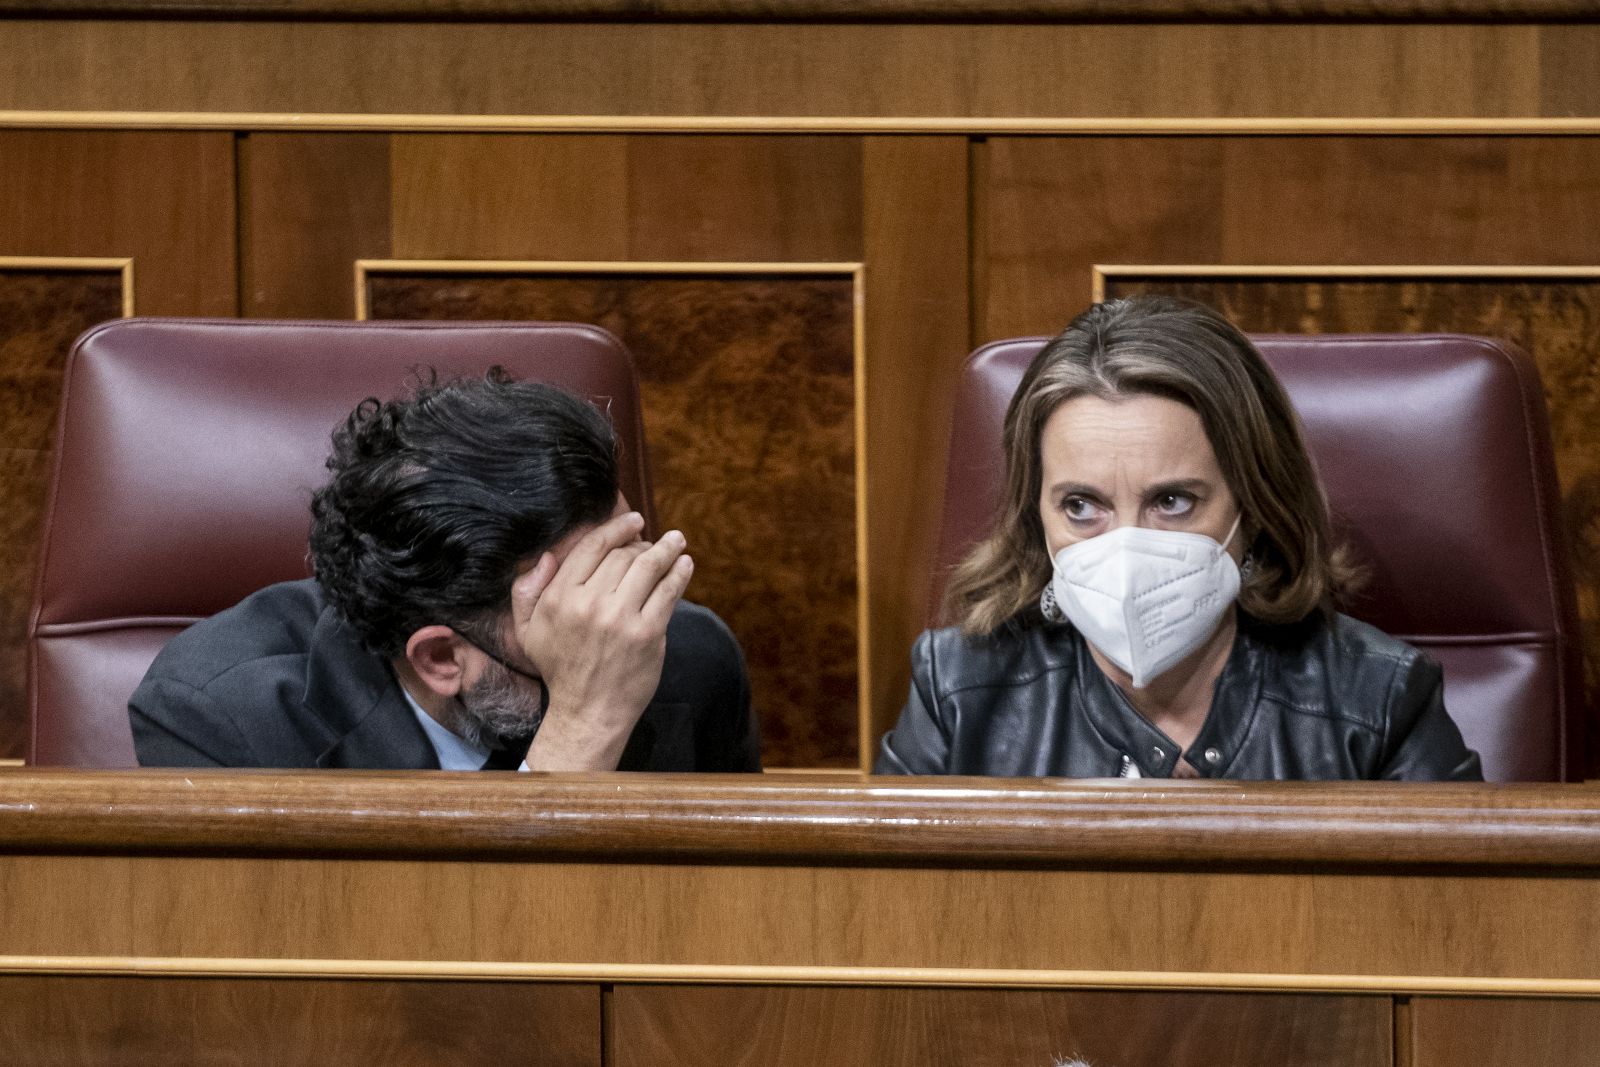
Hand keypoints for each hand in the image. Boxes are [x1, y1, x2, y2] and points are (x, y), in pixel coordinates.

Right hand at [513, 511, 693, 770]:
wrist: (588, 712)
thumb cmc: (560, 669)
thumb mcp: (528, 631)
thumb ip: (526, 591)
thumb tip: (546, 556)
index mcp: (559, 598)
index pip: (592, 547)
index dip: (616, 528)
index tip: (633, 520)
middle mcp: (589, 604)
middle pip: (623, 555)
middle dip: (641, 543)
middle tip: (652, 543)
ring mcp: (620, 618)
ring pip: (649, 566)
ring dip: (667, 549)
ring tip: (677, 541)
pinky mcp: (648, 632)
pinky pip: (668, 591)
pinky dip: (680, 573)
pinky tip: (685, 564)